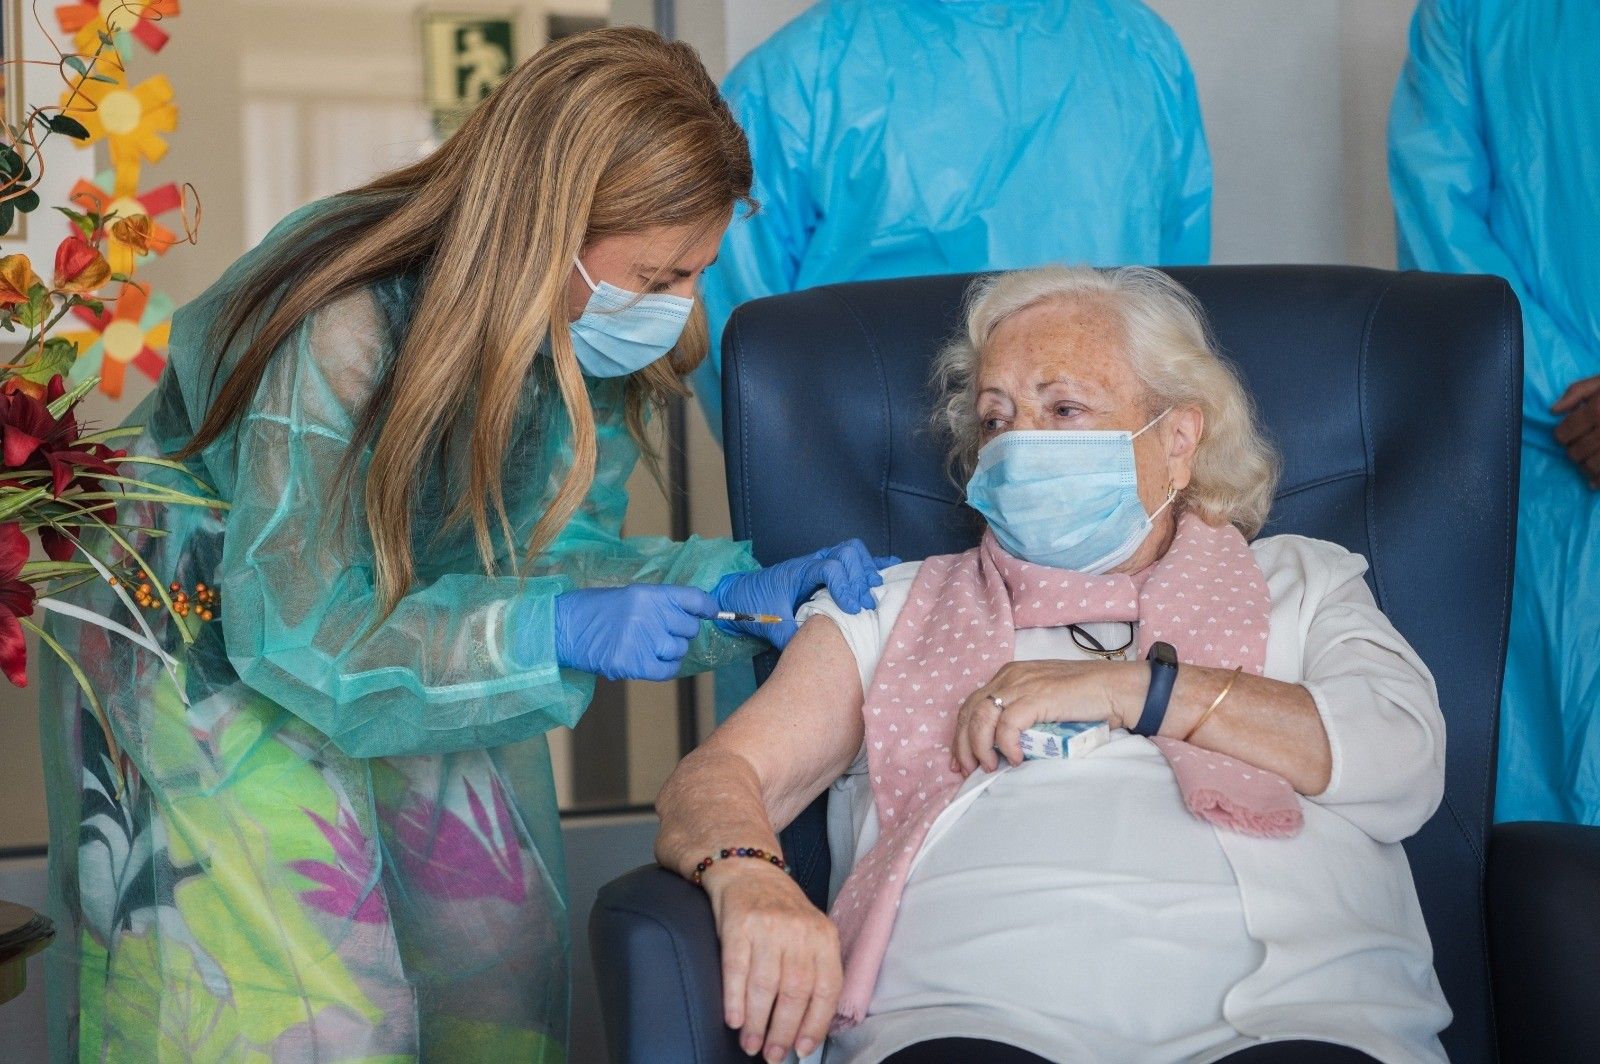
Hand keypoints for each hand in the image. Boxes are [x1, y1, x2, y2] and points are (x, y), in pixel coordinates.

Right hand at [550, 584, 717, 680]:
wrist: (561, 628)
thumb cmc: (592, 610)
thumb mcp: (628, 596)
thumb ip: (658, 605)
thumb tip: (689, 614)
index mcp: (648, 595)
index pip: (693, 599)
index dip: (707, 607)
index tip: (710, 612)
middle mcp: (650, 616)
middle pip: (689, 628)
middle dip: (681, 632)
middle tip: (661, 633)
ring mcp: (643, 641)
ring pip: (679, 650)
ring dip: (670, 651)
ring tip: (648, 647)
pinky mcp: (634, 664)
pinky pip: (668, 670)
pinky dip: (665, 668)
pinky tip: (653, 663)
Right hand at [704, 860, 840, 1062]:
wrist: (748, 871)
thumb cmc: (782, 912)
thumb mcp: (811, 933)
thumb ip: (815, 971)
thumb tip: (807, 1028)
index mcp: (824, 936)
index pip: (827, 989)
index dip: (815, 1024)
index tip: (802, 1049)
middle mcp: (799, 930)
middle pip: (795, 992)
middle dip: (783, 1031)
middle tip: (772, 1054)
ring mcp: (768, 927)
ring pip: (765, 986)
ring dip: (756, 1022)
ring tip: (750, 1044)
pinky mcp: (738, 925)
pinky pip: (736, 970)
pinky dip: (735, 1000)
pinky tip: (734, 1020)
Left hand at [715, 539, 899, 648]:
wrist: (740, 594)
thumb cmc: (753, 606)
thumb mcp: (770, 625)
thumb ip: (791, 636)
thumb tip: (813, 649)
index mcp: (798, 571)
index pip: (830, 567)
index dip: (845, 586)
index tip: (852, 609)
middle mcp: (812, 561)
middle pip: (847, 552)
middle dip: (860, 576)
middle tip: (866, 603)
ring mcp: (820, 561)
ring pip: (852, 551)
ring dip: (867, 569)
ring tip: (875, 592)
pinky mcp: (826, 568)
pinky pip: (852, 559)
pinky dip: (872, 563)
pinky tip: (891, 569)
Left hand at [951, 659, 1142, 774]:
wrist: (1116, 689)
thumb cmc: (1087, 699)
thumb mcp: (1045, 702)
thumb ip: (1024, 715)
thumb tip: (1007, 747)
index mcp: (1010, 676)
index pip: (972, 705)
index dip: (962, 734)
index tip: (962, 759)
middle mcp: (1010, 677)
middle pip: (969, 711)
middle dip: (963, 744)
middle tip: (968, 770)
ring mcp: (1022, 685)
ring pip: (981, 718)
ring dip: (980, 747)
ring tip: (990, 767)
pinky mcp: (1036, 697)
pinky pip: (1008, 725)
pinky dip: (1006, 745)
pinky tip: (1016, 759)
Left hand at [1553, 375, 1599, 486]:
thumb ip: (1577, 392)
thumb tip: (1553, 411)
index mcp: (1598, 410)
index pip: (1564, 434)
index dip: (1562, 435)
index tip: (1568, 434)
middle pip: (1575, 453)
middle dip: (1574, 451)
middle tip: (1581, 447)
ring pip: (1591, 467)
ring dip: (1586, 467)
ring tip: (1590, 459)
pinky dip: (1598, 481)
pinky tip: (1594, 481)